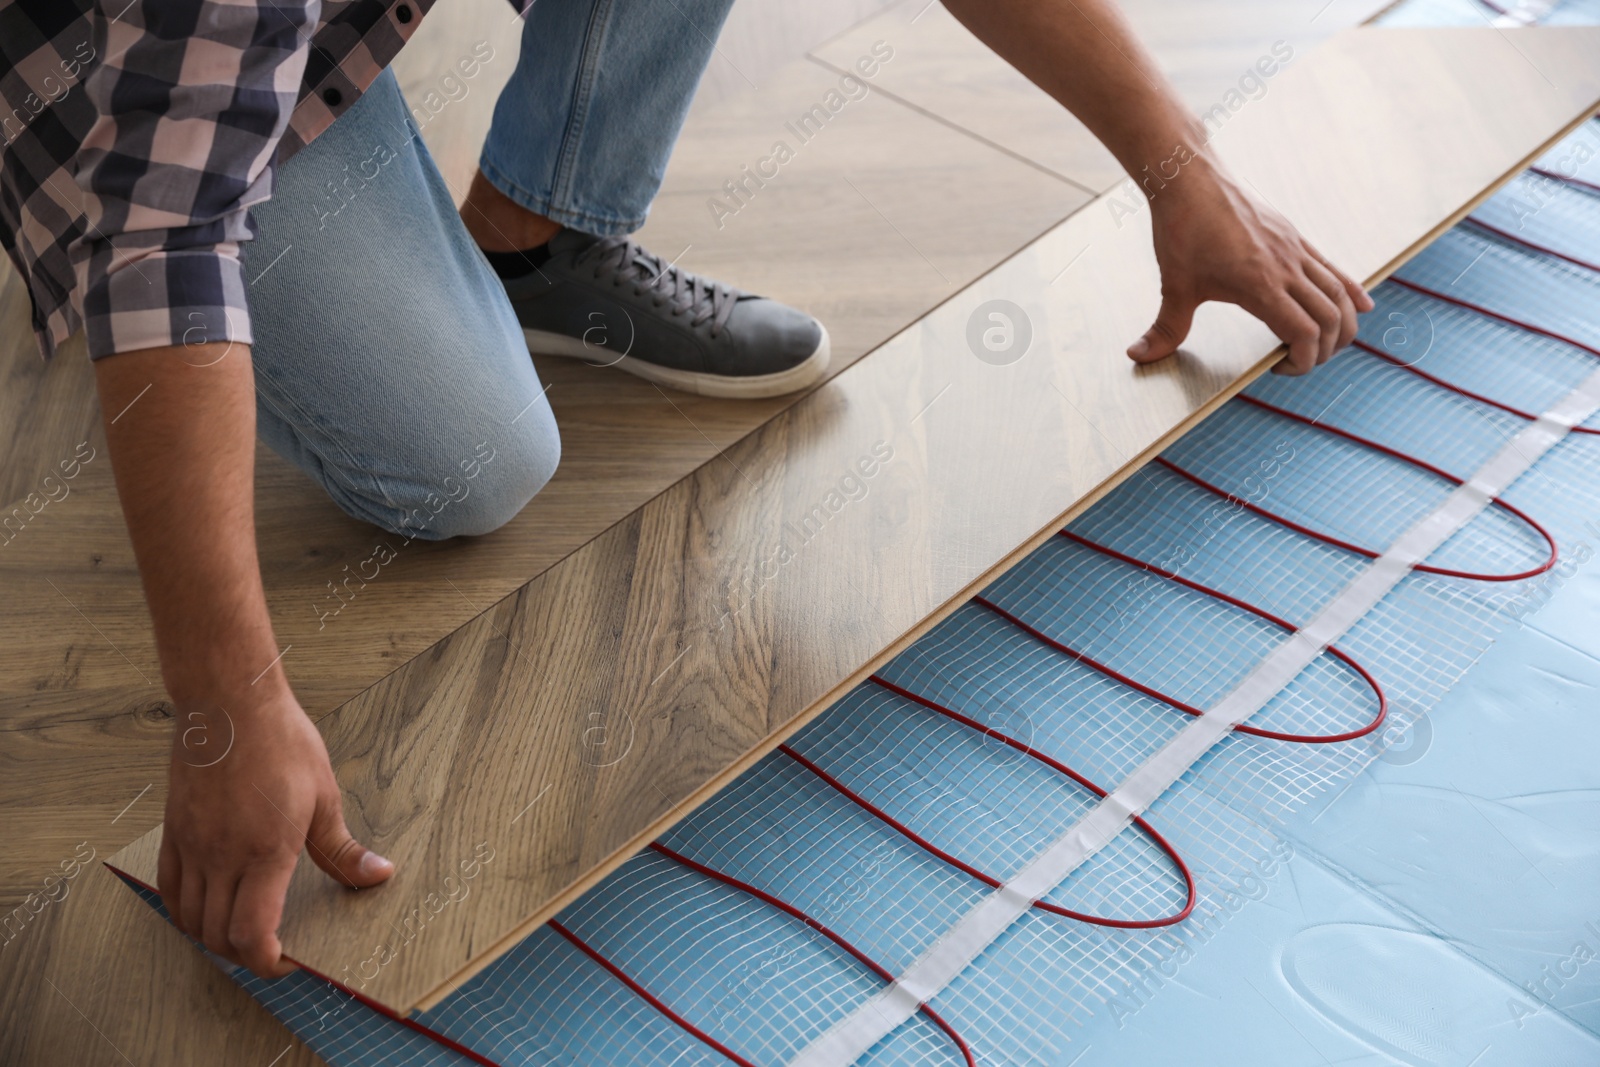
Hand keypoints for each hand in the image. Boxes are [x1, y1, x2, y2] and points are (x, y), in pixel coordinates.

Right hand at [159, 685, 392, 976]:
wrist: (230, 702)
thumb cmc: (281, 742)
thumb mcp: (324, 796)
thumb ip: (343, 848)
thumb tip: (377, 875)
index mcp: (264, 852)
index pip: (252, 935)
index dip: (269, 962)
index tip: (289, 960)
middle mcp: (221, 856)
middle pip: (218, 937)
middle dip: (246, 955)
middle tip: (273, 949)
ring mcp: (192, 846)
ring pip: (189, 919)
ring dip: (214, 937)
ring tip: (242, 931)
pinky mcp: (173, 832)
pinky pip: (169, 889)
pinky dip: (185, 911)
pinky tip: (206, 905)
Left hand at [1128, 155, 1374, 374]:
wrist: (1191, 179)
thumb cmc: (1183, 230)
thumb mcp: (1174, 286)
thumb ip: (1165, 328)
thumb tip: (1138, 356)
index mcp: (1260, 286)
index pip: (1304, 334)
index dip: (1303, 362)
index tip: (1278, 369)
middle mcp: (1286, 268)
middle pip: (1332, 319)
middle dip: (1325, 350)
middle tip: (1301, 361)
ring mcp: (1295, 250)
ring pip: (1340, 294)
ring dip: (1343, 325)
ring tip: (1330, 344)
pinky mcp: (1296, 238)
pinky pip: (1334, 270)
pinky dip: (1351, 293)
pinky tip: (1361, 306)